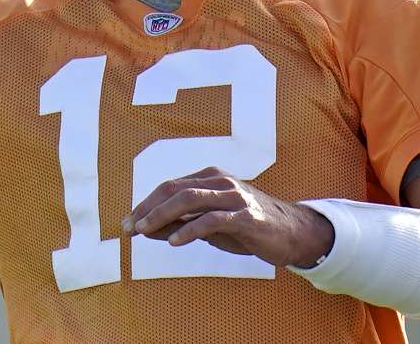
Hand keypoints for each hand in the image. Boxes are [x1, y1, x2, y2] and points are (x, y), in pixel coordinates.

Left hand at [121, 166, 334, 267]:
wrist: (292, 234)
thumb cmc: (247, 228)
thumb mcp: (210, 226)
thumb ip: (181, 223)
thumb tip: (145, 229)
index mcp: (211, 178)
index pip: (170, 187)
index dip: (145, 204)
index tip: (127, 223)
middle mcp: (221, 181)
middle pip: (175, 190)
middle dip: (148, 209)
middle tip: (129, 228)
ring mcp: (234, 197)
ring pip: (190, 199)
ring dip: (162, 216)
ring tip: (143, 231)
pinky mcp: (246, 216)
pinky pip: (212, 220)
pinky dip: (189, 230)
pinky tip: (173, 241)